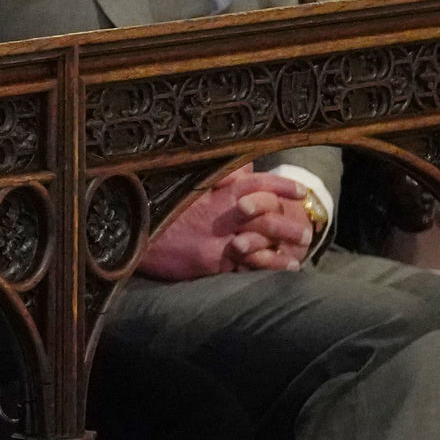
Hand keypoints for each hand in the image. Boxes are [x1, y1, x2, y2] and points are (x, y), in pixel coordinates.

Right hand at [136, 168, 318, 280]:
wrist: (133, 235)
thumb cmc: (161, 210)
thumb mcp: (186, 188)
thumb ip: (216, 179)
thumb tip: (241, 167)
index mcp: (215, 192)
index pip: (254, 183)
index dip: (279, 185)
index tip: (299, 190)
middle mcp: (220, 214)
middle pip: (264, 215)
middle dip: (287, 224)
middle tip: (306, 231)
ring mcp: (216, 238)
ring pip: (258, 242)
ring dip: (280, 250)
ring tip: (297, 257)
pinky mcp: (210, 260)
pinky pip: (244, 265)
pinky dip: (264, 268)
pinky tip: (278, 272)